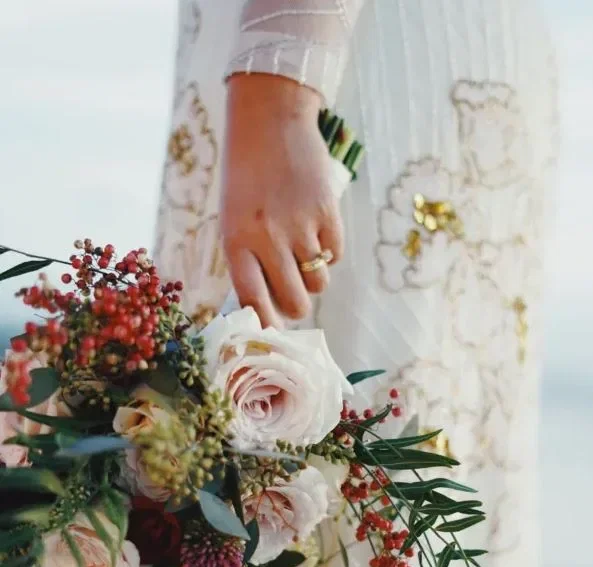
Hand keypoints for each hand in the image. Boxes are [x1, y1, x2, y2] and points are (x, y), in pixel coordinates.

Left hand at [221, 74, 343, 326]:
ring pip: (319, 282)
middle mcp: (268, 238)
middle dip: (296, 306)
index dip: (266, 323)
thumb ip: (247, 260)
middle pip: (296, 302)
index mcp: (236, 241)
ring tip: (302, 251)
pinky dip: (329, 251)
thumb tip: (266, 306)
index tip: (271, 330)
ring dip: (313, 276)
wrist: (270, 119)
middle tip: (293, 293)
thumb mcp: (233, 218)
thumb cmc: (245, 175)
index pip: (254, 301)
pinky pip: (336, 255)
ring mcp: (301, 225)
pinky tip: (315, 228)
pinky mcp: (328, 212)